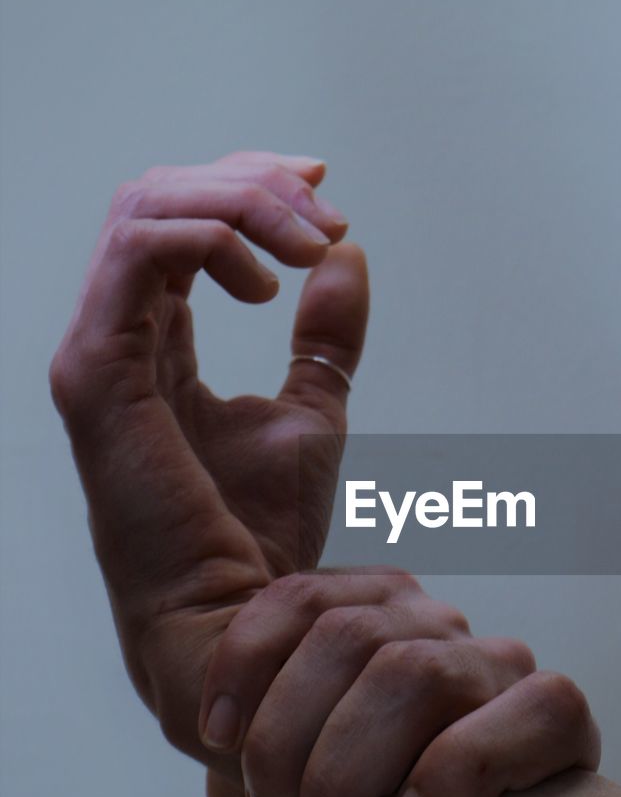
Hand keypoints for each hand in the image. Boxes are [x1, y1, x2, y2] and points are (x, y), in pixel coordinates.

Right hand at [49, 152, 367, 762]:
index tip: (326, 190)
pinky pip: (138, 256)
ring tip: (310, 243)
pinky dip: (210, 239)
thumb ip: (324, 335)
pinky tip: (269, 283)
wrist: (239, 613)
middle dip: (251, 184)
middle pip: (160, 197)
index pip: (183, 223)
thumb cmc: (263, 531)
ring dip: (240, 204)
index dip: (250, 187)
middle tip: (325, 213)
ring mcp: (98, 352)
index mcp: (158, 345)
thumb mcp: (313, 410)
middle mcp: (119, 338)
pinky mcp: (96, 374)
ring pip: (145, 211)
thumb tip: (348, 253)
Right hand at [200, 566, 601, 796]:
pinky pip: (288, 604)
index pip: (550, 710)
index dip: (478, 763)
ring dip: (284, 740)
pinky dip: (240, 671)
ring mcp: (415, 620)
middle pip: (422, 673)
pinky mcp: (342, 598)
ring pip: (349, 637)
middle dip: (341, 776)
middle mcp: (486, 668)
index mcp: (541, 749)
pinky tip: (220, 733)